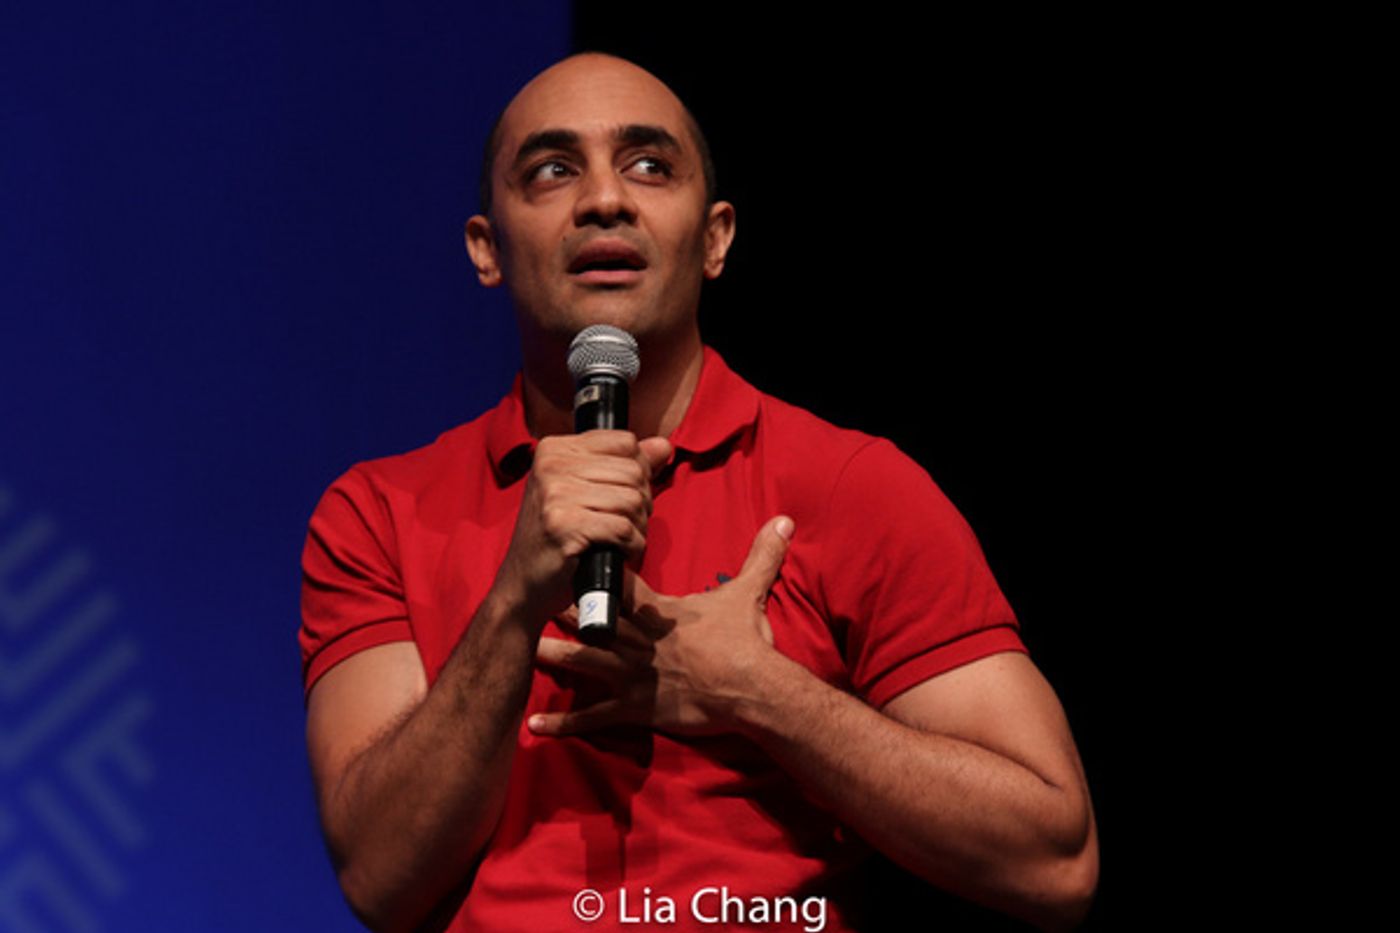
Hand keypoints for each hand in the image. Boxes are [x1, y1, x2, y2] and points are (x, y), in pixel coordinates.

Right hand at [493, 431, 671, 626]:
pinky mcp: (564, 525)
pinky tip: (617, 552)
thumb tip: (663, 446)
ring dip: (637, 527)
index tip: (623, 494)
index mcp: (555, 449)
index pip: (625, 441)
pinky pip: (624, 528)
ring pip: (632, 500)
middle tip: (623, 523)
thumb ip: (626, 465)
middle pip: (633, 471)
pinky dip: (631, 545)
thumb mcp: (587, 490)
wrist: (524, 583)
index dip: (638, 471)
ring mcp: (555, 494)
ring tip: (619, 539)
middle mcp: (552, 465)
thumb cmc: (558, 537)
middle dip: (641, 502)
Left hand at [530, 515, 794, 735]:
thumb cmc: (746, 642)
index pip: (619, 586)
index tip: (567, 560)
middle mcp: (638, 641)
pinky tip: (532, 724)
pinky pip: (594, 717)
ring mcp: (633, 676)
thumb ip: (761, 557)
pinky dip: (564, 722)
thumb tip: (784, 521)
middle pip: (590, 621)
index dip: (593, 574)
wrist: (752, 690)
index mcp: (658, 612)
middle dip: (560, 610)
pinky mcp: (635, 708)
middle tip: (529, 598)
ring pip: (583, 664)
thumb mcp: (750, 594)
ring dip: (551, 658)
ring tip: (520, 650)